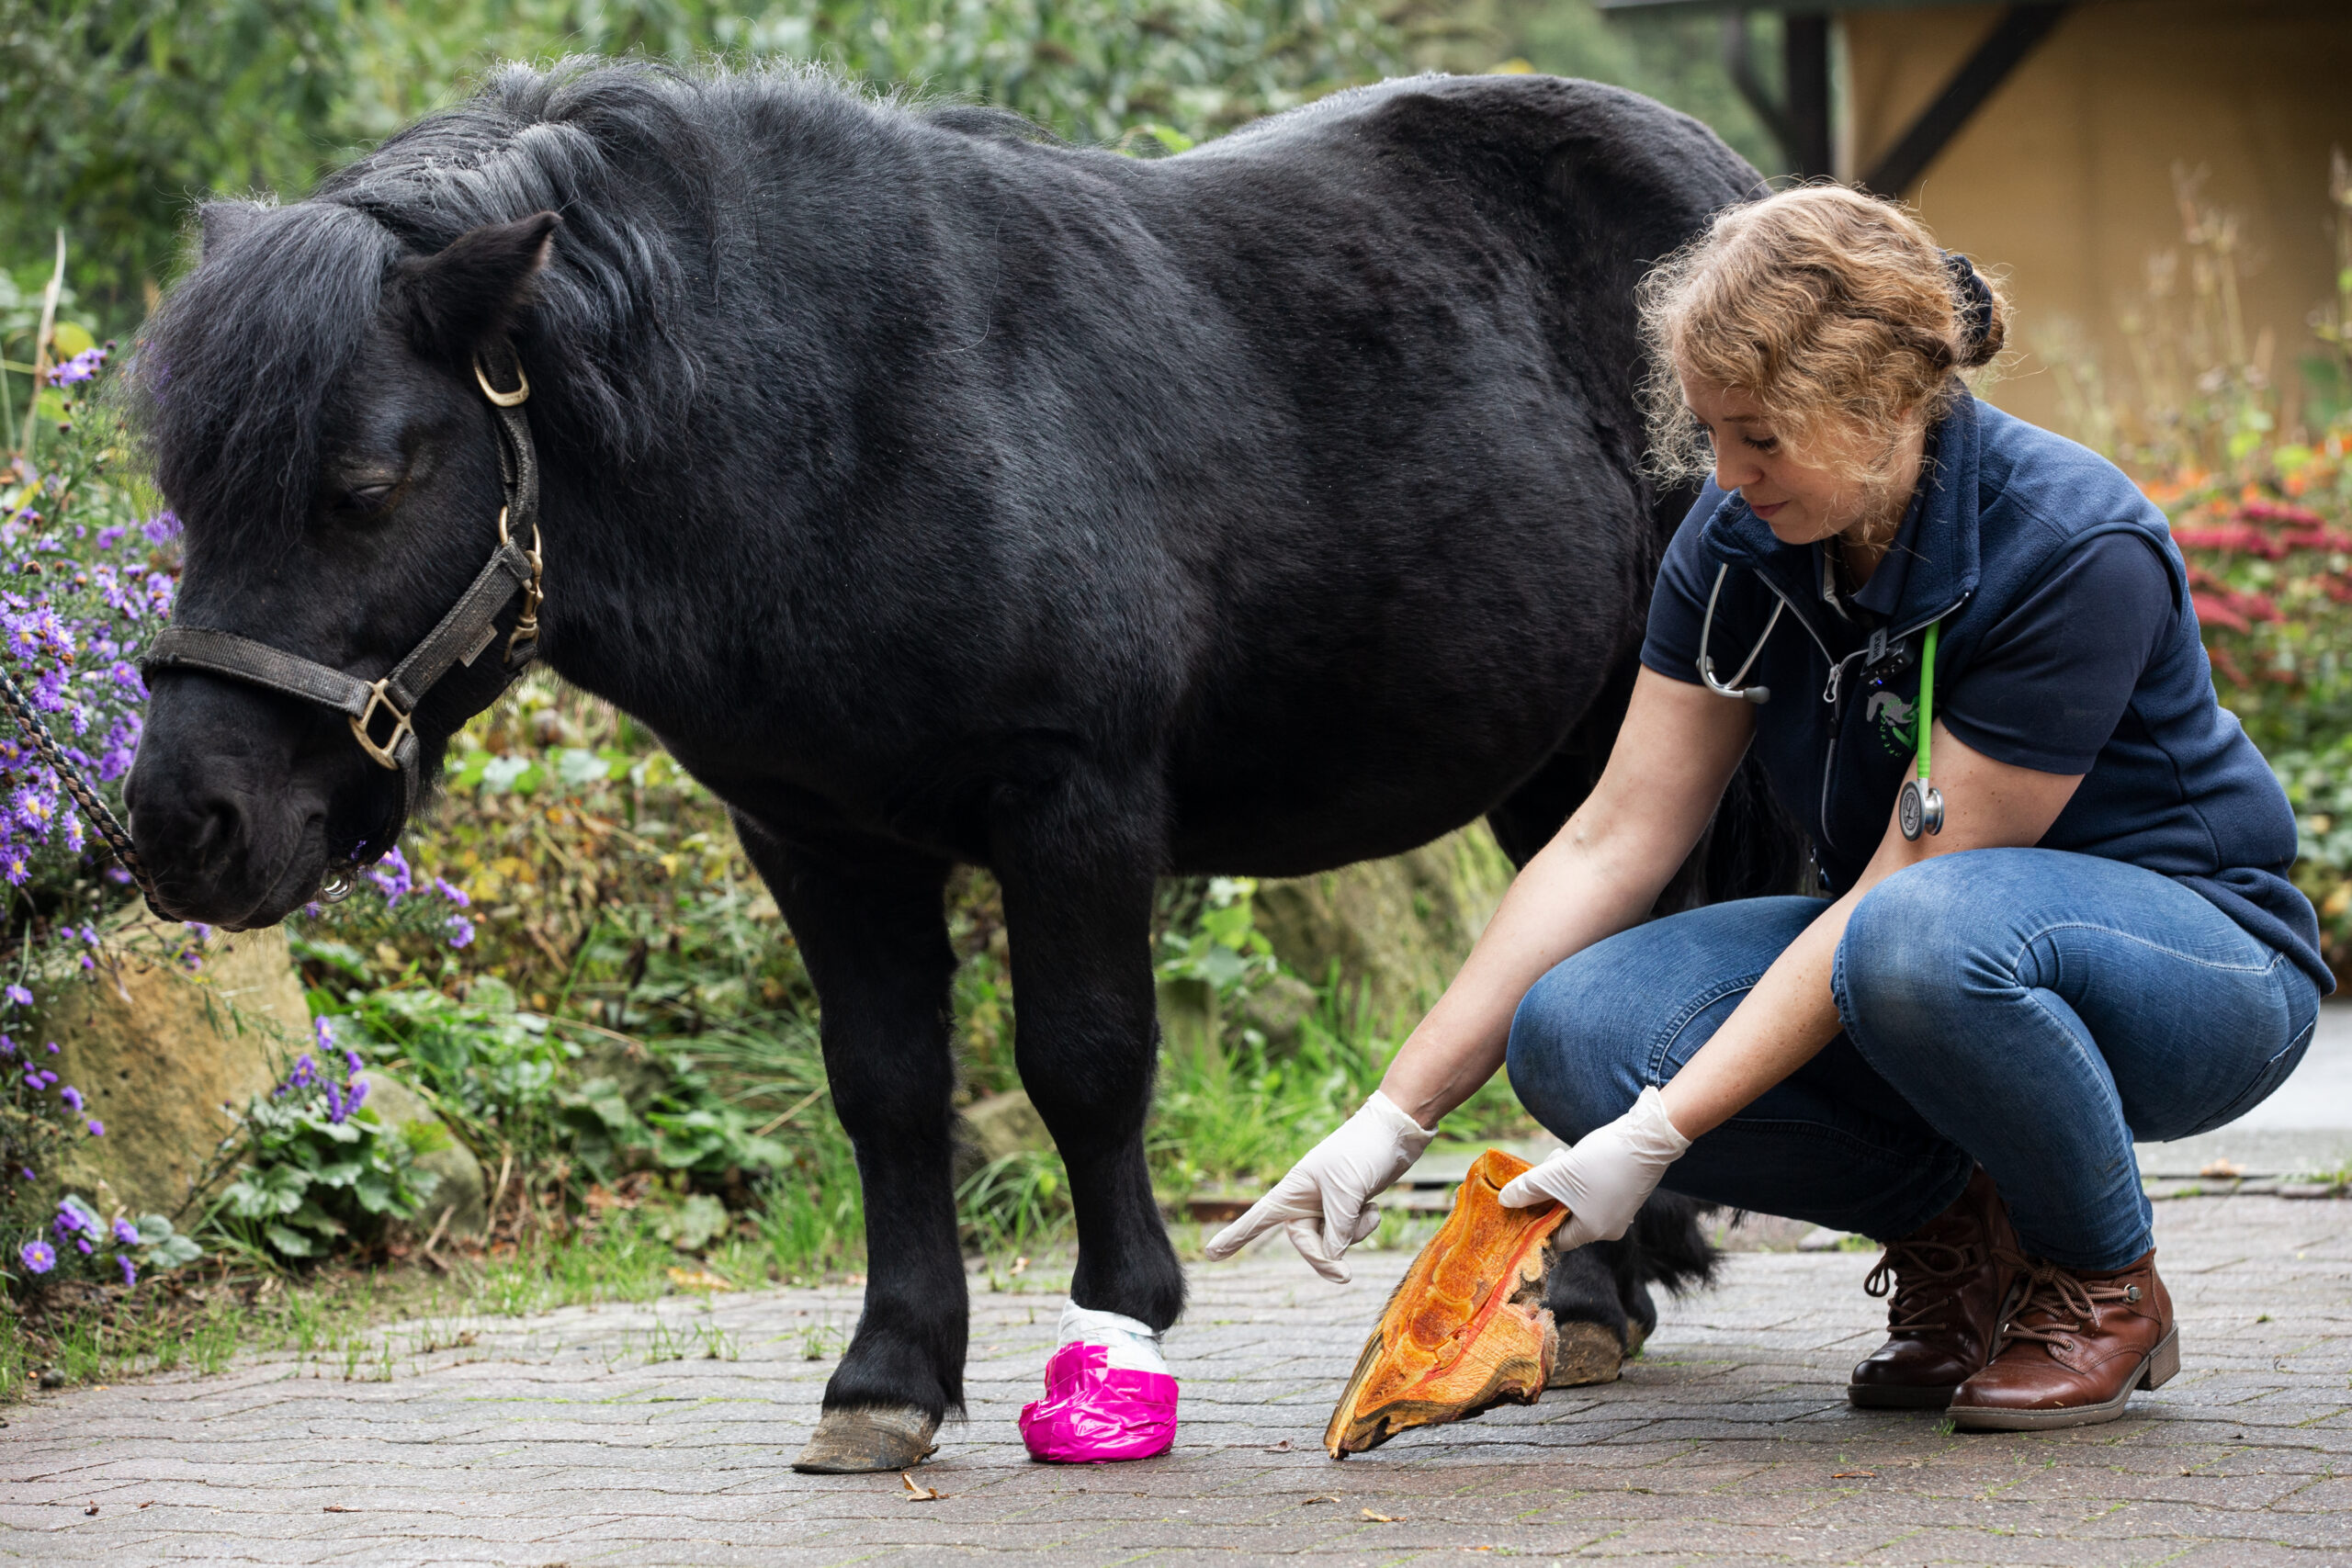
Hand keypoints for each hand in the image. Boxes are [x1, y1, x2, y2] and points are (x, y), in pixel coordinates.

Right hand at [1201, 1091, 1434, 1282]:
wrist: (1396, 1132)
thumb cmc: (1363, 1151)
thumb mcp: (1347, 1192)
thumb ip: (1337, 1230)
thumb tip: (1335, 1258)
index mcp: (1293, 1190)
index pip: (1258, 1218)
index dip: (1234, 1237)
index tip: (1210, 1255)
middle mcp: (1305, 1200)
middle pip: (1306, 1243)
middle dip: (1327, 1255)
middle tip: (1344, 1276)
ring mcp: (1327, 1205)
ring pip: (1333, 1241)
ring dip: (1353, 1233)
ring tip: (1367, 1206)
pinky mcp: (1348, 1207)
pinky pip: (1351, 1233)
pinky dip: (1365, 1224)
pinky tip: (1373, 1204)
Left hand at [1497, 1085, 1691, 1250]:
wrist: (1648, 1138)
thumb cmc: (1601, 1160)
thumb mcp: (1556, 1174)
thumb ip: (1527, 1189)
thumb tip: (1504, 1201)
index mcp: (1592, 1231)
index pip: (1556, 1238)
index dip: (1536, 1220)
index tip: (1524, 1201)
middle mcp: (1610, 1228)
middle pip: (1567, 1219)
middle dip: (1549, 1195)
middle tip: (1542, 1172)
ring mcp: (1621, 1212)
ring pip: (1580, 1203)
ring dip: (1563, 1183)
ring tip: (1559, 1158)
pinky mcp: (1628, 1194)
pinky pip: (1596, 1194)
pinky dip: (1581, 1181)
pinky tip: (1578, 1158)